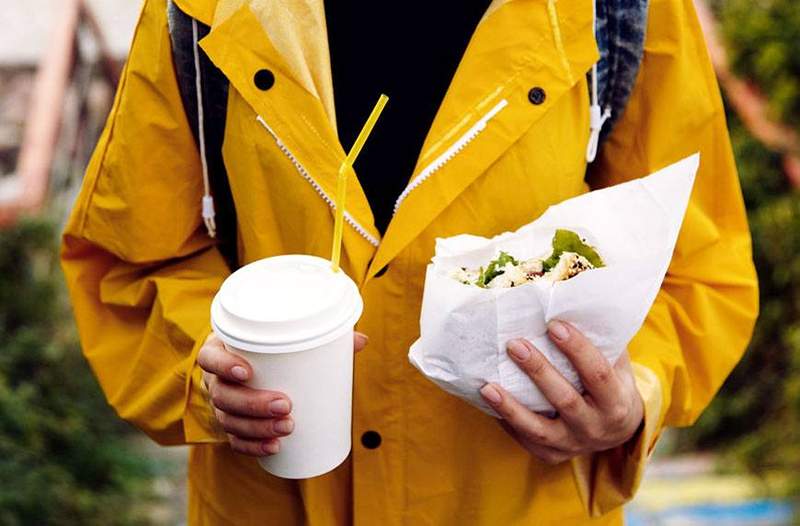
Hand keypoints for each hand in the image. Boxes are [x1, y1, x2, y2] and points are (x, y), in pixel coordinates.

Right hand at [198, 331, 368, 456]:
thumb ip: (319, 336)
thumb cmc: (268, 346)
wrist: (248, 363)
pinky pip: (235, 440)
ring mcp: (221, 403)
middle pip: (223, 395)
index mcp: (221, 351)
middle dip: (253, 404)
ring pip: (228, 420)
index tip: (247, 371)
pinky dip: (252, 447)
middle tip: (285, 405)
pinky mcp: (230, 424)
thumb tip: (360, 340)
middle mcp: (216, 379)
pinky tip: (273, 449)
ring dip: (256, 428)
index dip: (224, 365)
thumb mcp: (284, 336)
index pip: (210, 357)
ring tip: (287, 428)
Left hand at [479, 320, 642, 464]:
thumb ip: (600, 339)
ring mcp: (573, 445)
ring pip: (538, 428)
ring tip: (487, 386)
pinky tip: (489, 399)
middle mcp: (596, 427)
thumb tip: (569, 297)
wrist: (618, 430)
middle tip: (514, 344)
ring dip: (511, 407)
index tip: (554, 324)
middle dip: (538, 371)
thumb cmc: (612, 383)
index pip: (598, 374)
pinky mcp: (551, 455)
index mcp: (616, 401)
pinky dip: (506, 420)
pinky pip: (525, 439)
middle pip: (565, 400)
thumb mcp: (617, 364)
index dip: (577, 349)